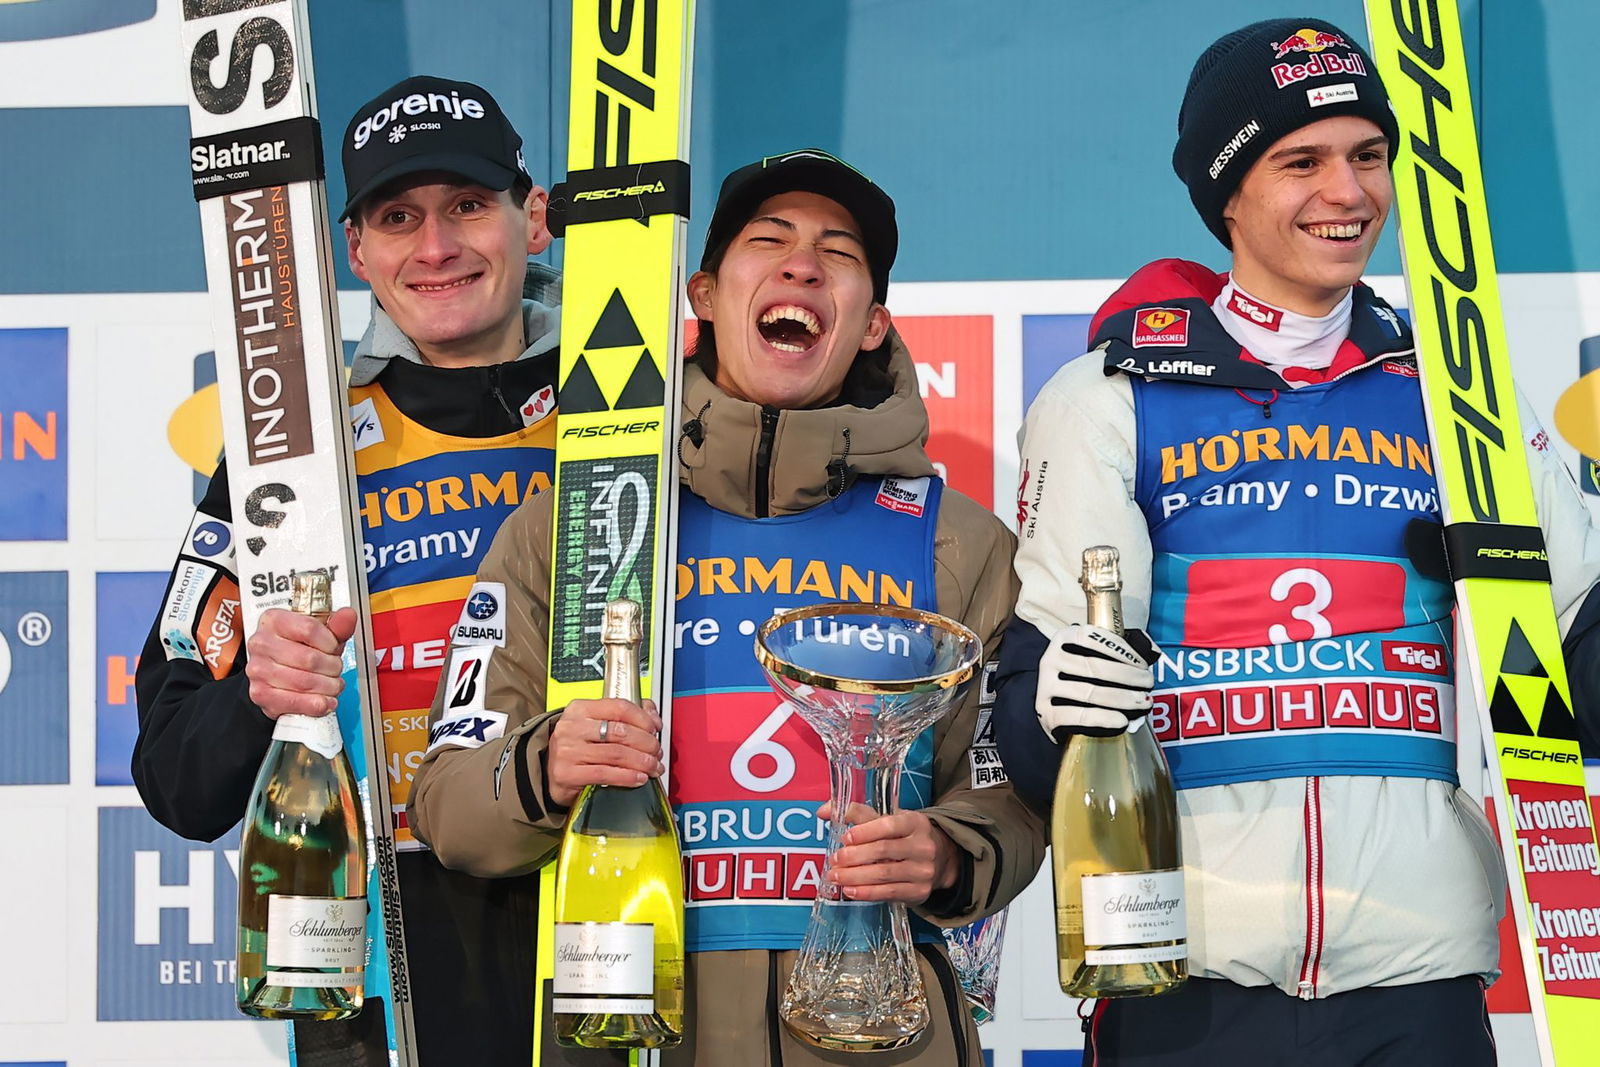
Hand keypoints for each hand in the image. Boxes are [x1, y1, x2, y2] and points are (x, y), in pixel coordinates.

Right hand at [244, 607, 356, 719]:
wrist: (278, 672)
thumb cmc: (299, 649)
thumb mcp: (321, 634)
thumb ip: (337, 625)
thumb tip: (348, 616)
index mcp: (274, 620)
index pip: (309, 629)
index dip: (330, 642)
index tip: (334, 648)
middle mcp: (261, 643)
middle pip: (309, 658)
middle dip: (332, 667)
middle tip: (336, 669)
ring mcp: (258, 669)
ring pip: (305, 682)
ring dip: (327, 687)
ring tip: (332, 684)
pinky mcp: (260, 694)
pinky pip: (295, 702)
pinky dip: (316, 704)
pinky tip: (325, 700)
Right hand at [547, 698, 663, 808]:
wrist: (549, 771)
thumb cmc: (578, 746)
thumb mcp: (595, 724)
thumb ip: (625, 715)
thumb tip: (653, 715)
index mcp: (580, 708)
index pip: (619, 707)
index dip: (643, 719)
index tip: (655, 729)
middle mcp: (572, 727)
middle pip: (621, 732)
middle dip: (647, 743)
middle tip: (657, 752)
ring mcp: (568, 750)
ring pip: (616, 754)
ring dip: (642, 762)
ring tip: (653, 767)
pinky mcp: (567, 773)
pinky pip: (605, 774)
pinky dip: (627, 777)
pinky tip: (639, 778)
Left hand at [819, 801, 958, 904]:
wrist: (940, 860)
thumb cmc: (905, 836)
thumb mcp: (889, 819)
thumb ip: (857, 814)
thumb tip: (823, 811)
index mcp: (915, 822)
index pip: (888, 825)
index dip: (865, 832)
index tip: (845, 838)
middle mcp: (923, 846)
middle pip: (883, 851)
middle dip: (854, 857)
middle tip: (835, 860)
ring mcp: (923, 870)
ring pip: (884, 874)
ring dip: (855, 876)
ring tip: (836, 877)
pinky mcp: (919, 891)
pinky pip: (889, 893)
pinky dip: (867, 893)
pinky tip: (851, 890)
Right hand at [1036, 623, 1155, 739]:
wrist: (1053, 705)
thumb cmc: (1080, 676)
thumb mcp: (1093, 655)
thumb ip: (1120, 649)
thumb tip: (1152, 651)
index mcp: (1063, 639)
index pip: (1090, 638)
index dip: (1119, 649)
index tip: (1141, 663)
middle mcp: (1050, 659)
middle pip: (1094, 666)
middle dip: (1128, 676)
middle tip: (1148, 684)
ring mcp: (1045, 687)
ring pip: (1089, 692)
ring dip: (1122, 698)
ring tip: (1142, 701)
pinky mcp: (1046, 713)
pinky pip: (1078, 716)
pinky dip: (1103, 718)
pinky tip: (1121, 720)